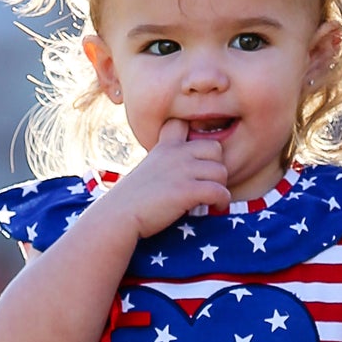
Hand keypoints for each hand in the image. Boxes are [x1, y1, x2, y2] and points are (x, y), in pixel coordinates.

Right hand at [102, 120, 231, 238]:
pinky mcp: (187, 190)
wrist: (118, 216)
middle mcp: (176, 154)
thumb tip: (179, 177)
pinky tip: (216, 206)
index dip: (196, 139)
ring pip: (221, 171)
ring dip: (220, 186)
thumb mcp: (147, 171)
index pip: (184, 125)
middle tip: (208, 183)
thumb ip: (164, 165)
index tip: (196, 159)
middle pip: (215, 148)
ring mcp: (182, 170)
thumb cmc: (130, 200)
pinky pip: (219, 190)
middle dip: (216, 166)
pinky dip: (222, 200)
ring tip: (212, 198)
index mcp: (165, 147)